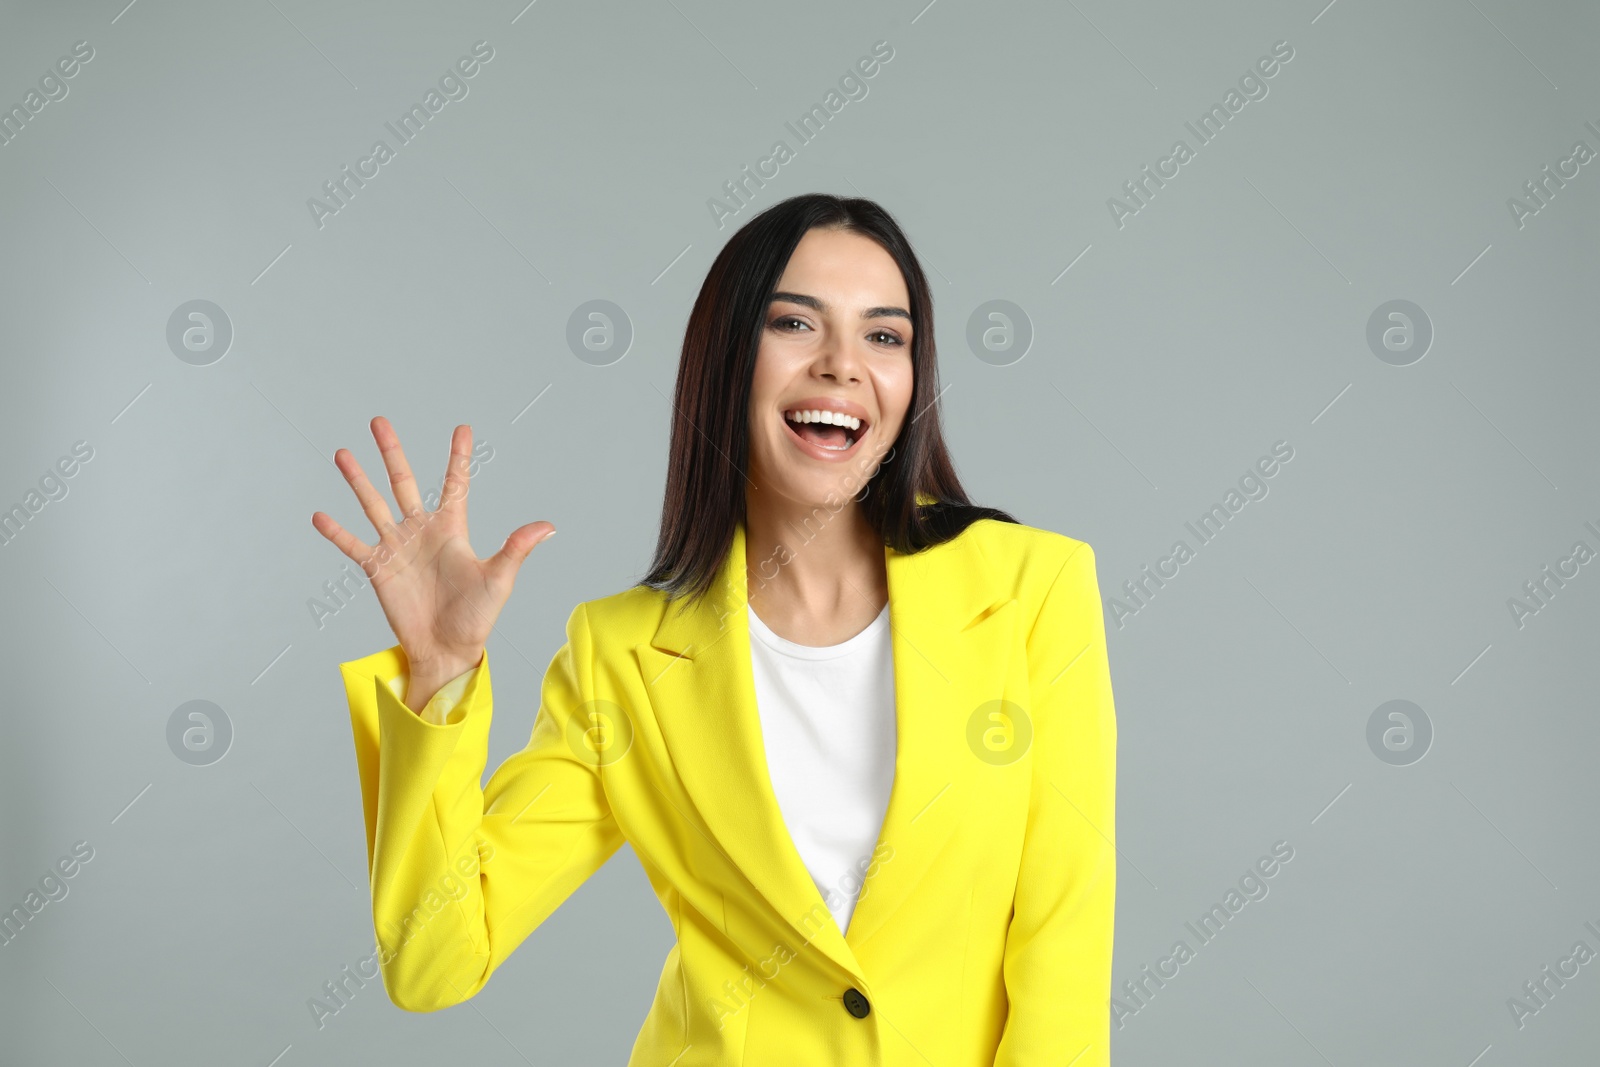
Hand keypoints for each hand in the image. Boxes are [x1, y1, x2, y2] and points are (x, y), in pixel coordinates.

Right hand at [312, 417, 554, 709]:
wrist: (448, 649)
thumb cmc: (477, 617)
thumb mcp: (499, 579)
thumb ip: (516, 549)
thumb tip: (547, 526)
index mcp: (452, 529)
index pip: (455, 484)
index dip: (458, 457)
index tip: (461, 428)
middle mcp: (421, 532)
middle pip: (402, 482)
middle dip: (392, 452)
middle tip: (379, 421)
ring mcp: (397, 548)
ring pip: (373, 505)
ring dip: (357, 480)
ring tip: (342, 454)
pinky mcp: (378, 570)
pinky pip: (353, 546)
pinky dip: (336, 532)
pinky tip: (319, 515)